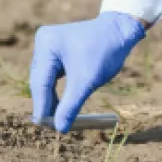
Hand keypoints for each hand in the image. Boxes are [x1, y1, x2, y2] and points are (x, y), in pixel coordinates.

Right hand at [29, 12, 145, 131]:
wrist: (120, 32)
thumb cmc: (104, 51)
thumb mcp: (86, 81)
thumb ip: (70, 105)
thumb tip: (59, 129)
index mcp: (46, 44)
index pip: (40, 81)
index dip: (42, 106)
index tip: (44, 126)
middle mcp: (44, 42)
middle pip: (40, 80)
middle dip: (46, 103)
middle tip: (51, 126)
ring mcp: (49, 45)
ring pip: (46, 79)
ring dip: (51, 98)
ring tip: (56, 119)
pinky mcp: (57, 51)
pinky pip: (53, 75)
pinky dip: (57, 90)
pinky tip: (61, 106)